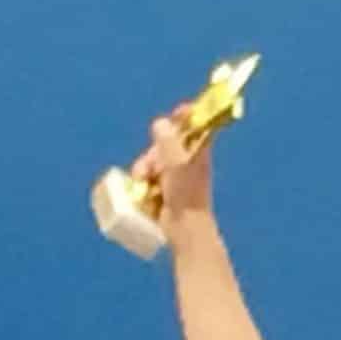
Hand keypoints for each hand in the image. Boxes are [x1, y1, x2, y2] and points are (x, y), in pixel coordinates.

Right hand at [132, 106, 212, 224]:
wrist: (184, 228)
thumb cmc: (185, 194)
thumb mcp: (176, 161)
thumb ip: (167, 139)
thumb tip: (161, 124)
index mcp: (197, 152)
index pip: (193, 126)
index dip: (186, 116)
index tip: (179, 111)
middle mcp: (187, 162)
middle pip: (164, 143)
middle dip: (153, 152)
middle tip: (153, 165)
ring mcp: (175, 177)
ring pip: (152, 160)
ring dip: (144, 169)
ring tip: (144, 182)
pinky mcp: (164, 190)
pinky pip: (148, 177)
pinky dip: (143, 182)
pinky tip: (143, 191)